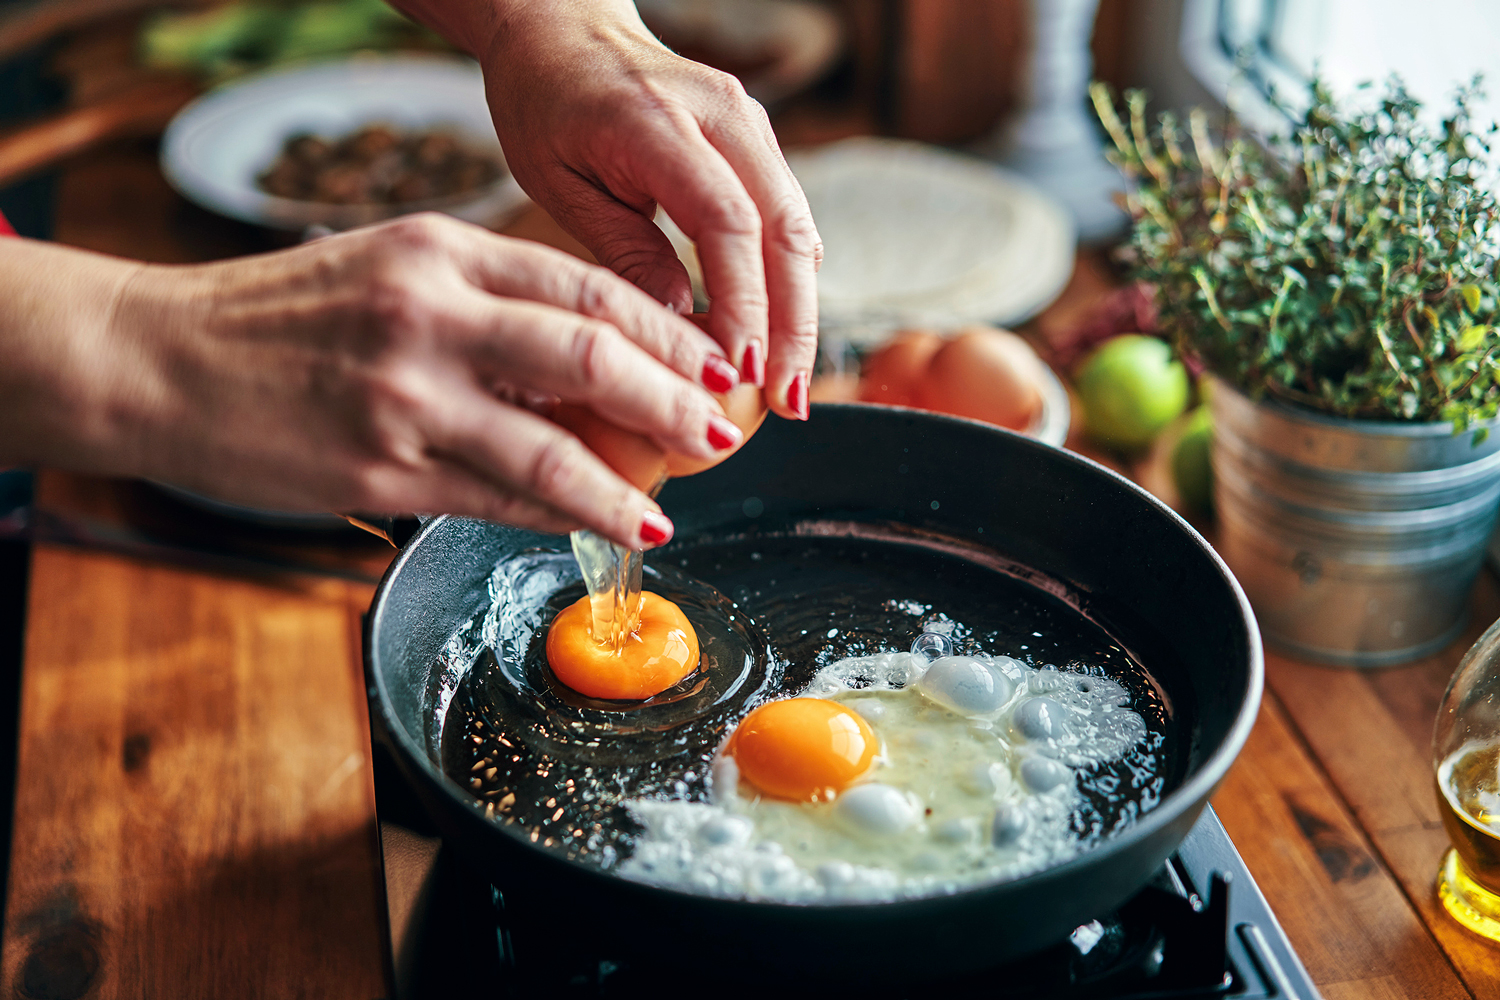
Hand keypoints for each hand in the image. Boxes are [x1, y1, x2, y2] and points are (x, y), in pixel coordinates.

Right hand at [0, 215, 746, 547]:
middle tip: (719, 431)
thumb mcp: (389, 269)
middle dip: (675, 400)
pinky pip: (496, 501)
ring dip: (626, 487)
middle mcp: (429, 315)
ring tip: (669, 509)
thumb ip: (487, 303)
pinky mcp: (379, 470)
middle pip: (591, 357)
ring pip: (553, 449)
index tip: (712, 363)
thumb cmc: (281, 316)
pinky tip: (592, 527)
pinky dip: (555, 517)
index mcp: (439, 253)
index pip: (586, 287)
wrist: (158, 358)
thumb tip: (596, 361)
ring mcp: (404, 397)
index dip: (666, 332)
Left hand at [472, 0, 821, 420]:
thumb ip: (622, 249)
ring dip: (802, 309)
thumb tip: (677, 325)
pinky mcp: (757, 141)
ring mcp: (750, 123)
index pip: (726, 222)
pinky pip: (787, 217)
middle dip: (794, 323)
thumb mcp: (559, 181)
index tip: (742, 372)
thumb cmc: (545, 102)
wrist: (564, 26)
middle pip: (784, 229)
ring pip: (799, 226)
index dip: (743, 303)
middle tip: (789, 401)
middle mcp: (723, 114)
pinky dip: (790, 280)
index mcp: (659, 121)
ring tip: (792, 385)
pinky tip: (783, 336)